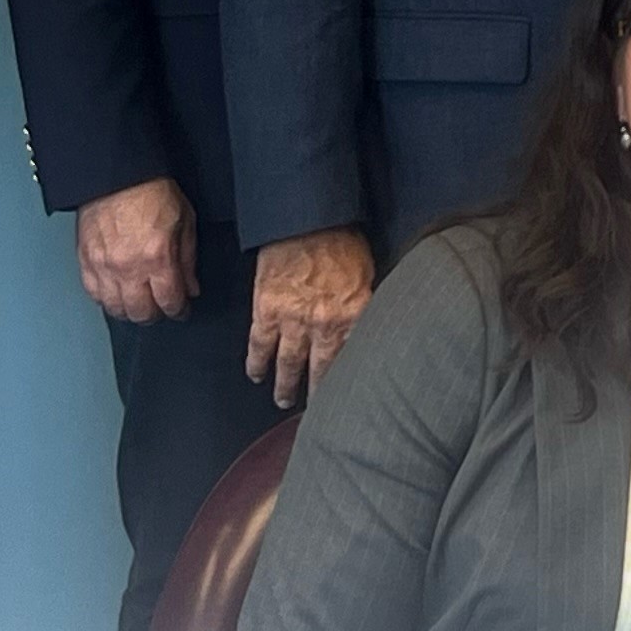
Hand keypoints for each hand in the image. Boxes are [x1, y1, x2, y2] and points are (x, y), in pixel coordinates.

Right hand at [77, 177, 198, 325]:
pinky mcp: (85, 262)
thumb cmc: (152, 191)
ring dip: (130, 311)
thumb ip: (188, 259)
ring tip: (140, 304)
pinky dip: (107, 300)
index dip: (179, 311)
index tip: (181, 311)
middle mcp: (129, 268)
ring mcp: (104, 268)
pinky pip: (94, 295)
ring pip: (116, 309)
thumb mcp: (185, 221)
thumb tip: (191, 288)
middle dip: (155, 315)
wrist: (117, 175)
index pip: (169, 301)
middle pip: (141, 313)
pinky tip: (117, 295)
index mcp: (157, 257)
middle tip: (161, 308)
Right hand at [247, 228, 374, 406]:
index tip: (350, 399)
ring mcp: (293, 320)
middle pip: (321, 370)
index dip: (351, 381)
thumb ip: (366, 306)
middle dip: (317, 394)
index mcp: (354, 314)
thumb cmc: (343, 241)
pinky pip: (259, 345)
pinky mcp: (266, 311)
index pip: (355, 359)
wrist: (307, 219)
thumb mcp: (369, 274)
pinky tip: (256, 374)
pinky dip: (256, 363)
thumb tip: (375, 327)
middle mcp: (325, 324)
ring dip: (285, 385)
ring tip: (283, 399)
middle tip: (315, 412)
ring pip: (288, 364)